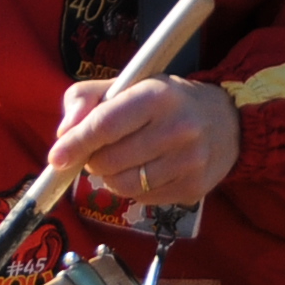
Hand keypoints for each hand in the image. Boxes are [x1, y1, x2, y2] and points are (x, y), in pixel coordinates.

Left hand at [49, 75, 242, 211]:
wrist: (228, 121)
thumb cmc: (167, 101)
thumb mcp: (129, 85)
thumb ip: (87, 98)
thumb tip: (63, 133)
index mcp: (158, 96)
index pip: (106, 125)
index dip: (76, 143)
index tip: (56, 158)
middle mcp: (179, 128)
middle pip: (109, 161)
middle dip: (94, 160)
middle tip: (105, 149)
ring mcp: (189, 161)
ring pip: (122, 185)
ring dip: (112, 177)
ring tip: (126, 160)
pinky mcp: (193, 188)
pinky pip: (142, 199)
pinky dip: (135, 189)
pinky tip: (149, 170)